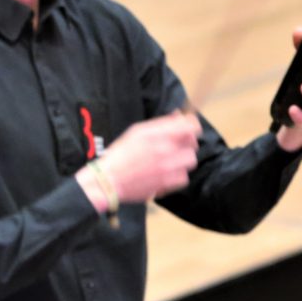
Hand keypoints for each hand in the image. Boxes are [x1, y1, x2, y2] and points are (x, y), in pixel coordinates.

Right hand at [76, 111, 201, 210]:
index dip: (191, 126)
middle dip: (186, 143)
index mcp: (156, 134)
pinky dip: (177, 175)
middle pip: (192, 144)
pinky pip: (184, 178)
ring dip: (182, 160)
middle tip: (175, 146)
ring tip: (168, 161)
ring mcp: (168, 168)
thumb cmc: (120, 156)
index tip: (188, 128)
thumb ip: (160, 124)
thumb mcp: (136, 132)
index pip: (190, 126)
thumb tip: (178, 116)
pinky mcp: (167, 184)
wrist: (109, 180)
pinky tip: (165, 173)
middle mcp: (164, 149)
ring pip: (190, 161)